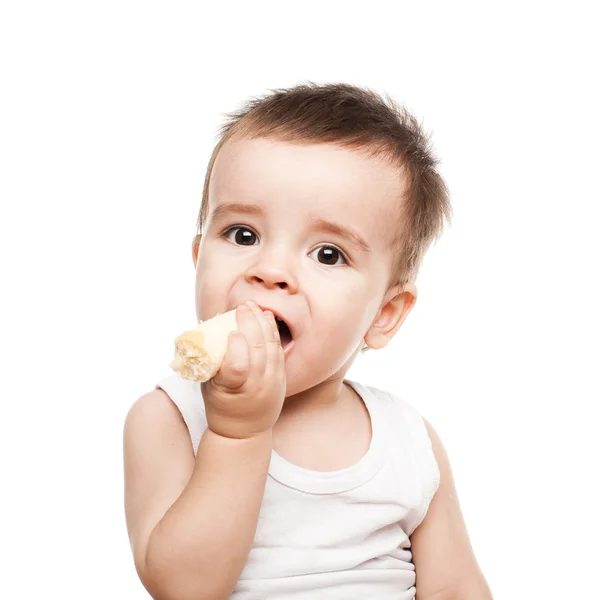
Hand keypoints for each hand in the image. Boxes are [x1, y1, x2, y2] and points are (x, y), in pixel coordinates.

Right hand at [201, 300, 285, 438]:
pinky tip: (267, 318)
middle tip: (242, 307)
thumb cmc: (220, 403)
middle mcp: (256, 387)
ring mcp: (272, 382)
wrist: (244, 430)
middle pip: (257, 351)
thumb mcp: (207, 386)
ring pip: (270, 348)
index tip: (231, 332)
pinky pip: (278, 350)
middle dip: (251, 325)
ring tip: (254, 307)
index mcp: (233, 391)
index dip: (236, 347)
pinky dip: (273, 332)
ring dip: (262, 324)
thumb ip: (209, 362)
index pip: (238, 367)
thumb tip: (205, 330)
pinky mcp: (282, 378)